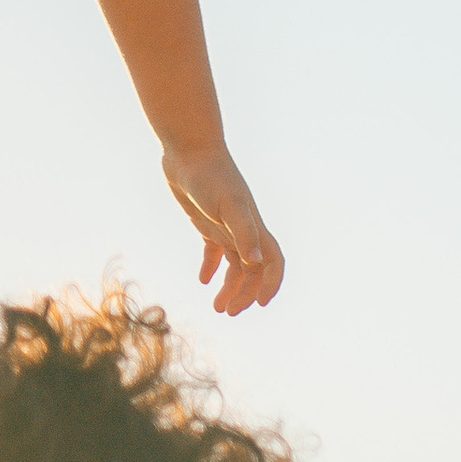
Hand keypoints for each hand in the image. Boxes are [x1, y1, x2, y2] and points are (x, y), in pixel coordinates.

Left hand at [162, 141, 285, 318]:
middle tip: (227, 312)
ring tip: (218, 307)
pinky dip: (210, 267)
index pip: (273, 263)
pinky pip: (213, 250)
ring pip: (234, 264)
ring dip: (229, 287)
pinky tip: (202, 280)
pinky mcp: (206, 220)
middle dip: (244, 293)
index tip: (258, 304)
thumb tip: (254, 263)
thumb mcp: (228, 205)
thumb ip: (243, 232)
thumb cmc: (209, 175)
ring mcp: (225, 225)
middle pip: (252, 270)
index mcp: (254, 227)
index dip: (271, 284)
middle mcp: (243, 229)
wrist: (187, 149)